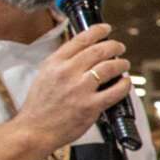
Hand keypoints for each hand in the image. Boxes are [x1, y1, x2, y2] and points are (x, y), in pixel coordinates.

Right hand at [16, 22, 130, 150]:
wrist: (34, 130)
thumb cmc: (39, 106)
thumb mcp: (44, 76)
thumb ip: (61, 63)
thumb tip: (83, 53)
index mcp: (54, 63)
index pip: (80, 39)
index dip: (98, 31)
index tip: (106, 29)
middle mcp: (67, 72)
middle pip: (99, 50)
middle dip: (114, 46)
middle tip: (119, 47)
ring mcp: (80, 89)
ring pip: (109, 67)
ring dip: (121, 63)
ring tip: (124, 64)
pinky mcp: (91, 105)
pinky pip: (116, 91)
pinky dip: (124, 84)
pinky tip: (125, 82)